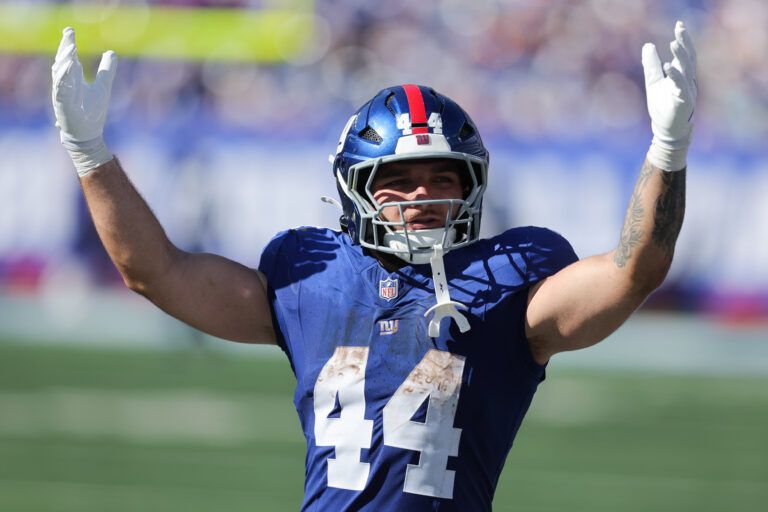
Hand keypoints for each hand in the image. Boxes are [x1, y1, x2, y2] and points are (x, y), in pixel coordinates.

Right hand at [51, 27, 116, 174]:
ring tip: (72, 49)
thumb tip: (111, 52)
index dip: (68, 44)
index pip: (68, 58)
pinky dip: (64, 79)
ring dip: (65, 61)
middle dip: (65, 48)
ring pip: (60, 74)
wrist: (87, 135)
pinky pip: (61, 89)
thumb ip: (106, 71)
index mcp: (72, 79)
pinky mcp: (62, 105)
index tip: (70, 30)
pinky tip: (70, 69)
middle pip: (61, 62)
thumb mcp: (103, 87)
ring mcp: (62, 94)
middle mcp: (64, 84)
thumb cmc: (92, 112)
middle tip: (69, 34)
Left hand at [642, 20, 696, 171]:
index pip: (685, 54)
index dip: (684, 40)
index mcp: (682, 75)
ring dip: (681, 57)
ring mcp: (687, 91)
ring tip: (673, 43)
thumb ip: (651, 65)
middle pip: (688, 59)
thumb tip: (648, 45)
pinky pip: (681, 87)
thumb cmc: (663, 107)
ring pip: (687, 70)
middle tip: (679, 29)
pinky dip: (675, 76)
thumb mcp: (653, 83)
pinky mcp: (683, 102)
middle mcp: (687, 81)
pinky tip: (668, 67)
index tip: (679, 25)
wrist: (666, 130)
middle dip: (685, 43)